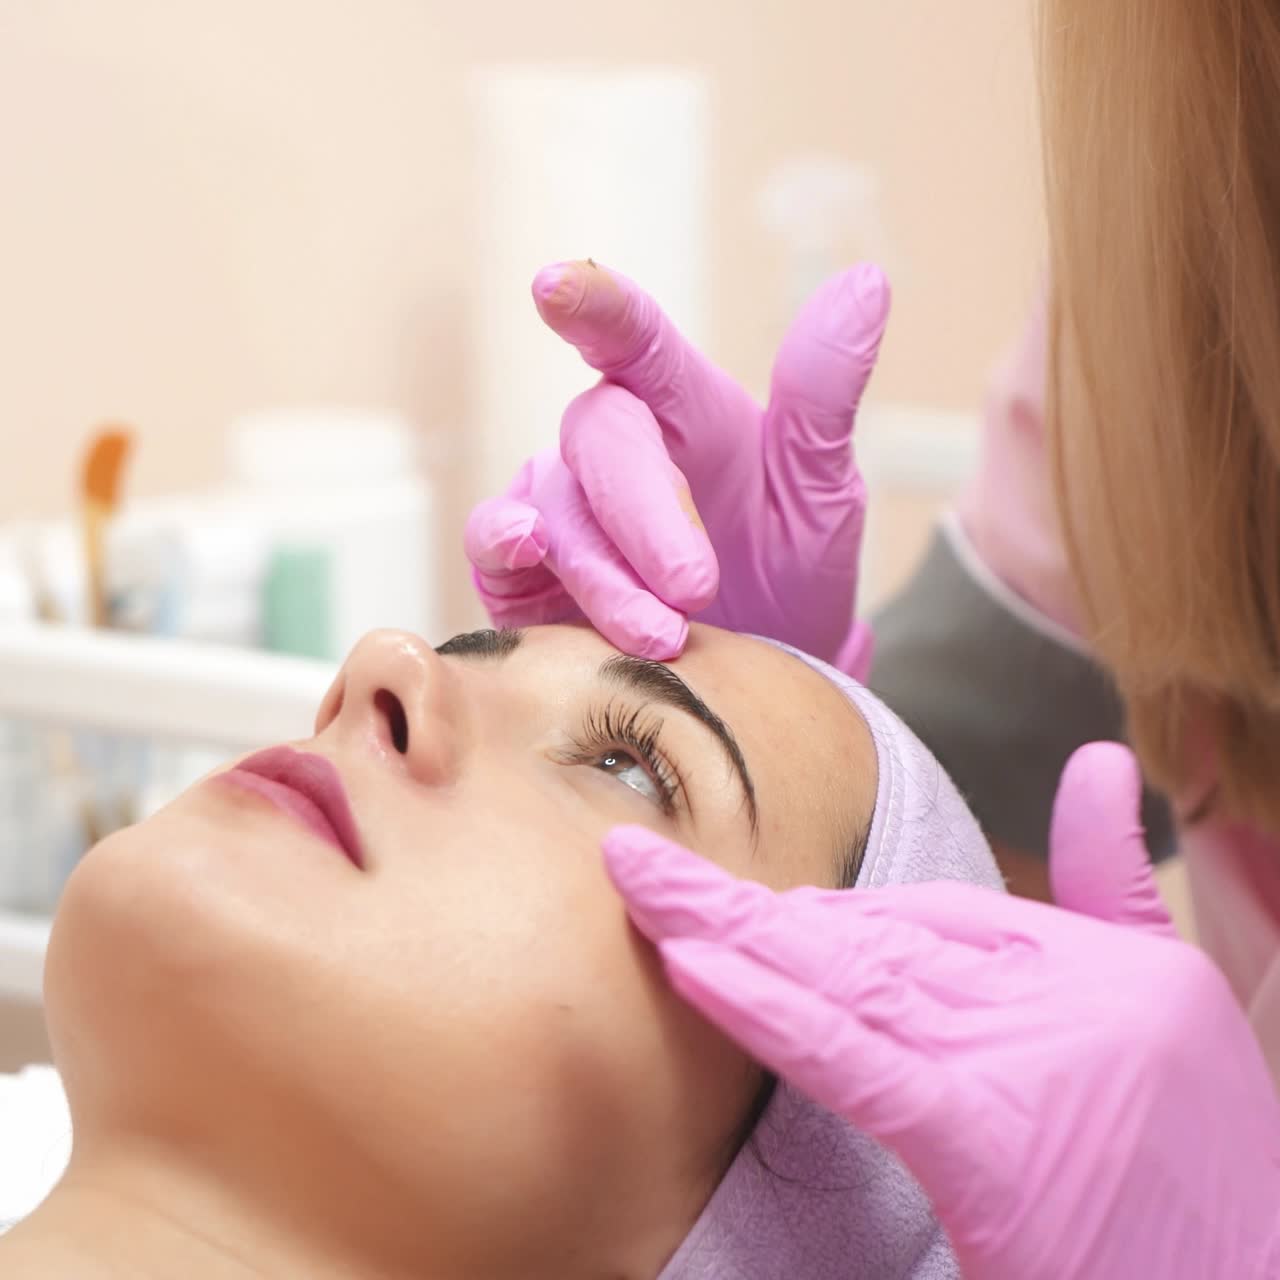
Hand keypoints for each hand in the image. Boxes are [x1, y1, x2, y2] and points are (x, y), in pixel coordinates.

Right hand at [464, 260, 888, 672]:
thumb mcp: (822, 488)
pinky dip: (498, 544)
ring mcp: (562, 508)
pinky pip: (490, 548)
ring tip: (663, 636)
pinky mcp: (525, 573)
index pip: (634, 339)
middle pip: (600, 441)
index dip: (596, 307)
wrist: (760, 672)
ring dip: (602, 573)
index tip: (555, 287)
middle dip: (644, 515)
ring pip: (552, 508)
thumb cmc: (788, 566)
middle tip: (696, 588)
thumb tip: (866, 283)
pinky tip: (521, 547)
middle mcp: (612, 447)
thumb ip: (824, 394)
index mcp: (681, 406)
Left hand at [602, 743, 1279, 1279]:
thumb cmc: (1203, 1167)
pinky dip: (767, 1006)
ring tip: (641, 885)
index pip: (932, 913)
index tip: (757, 919)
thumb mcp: (1168, 1004)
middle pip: (869, 927)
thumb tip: (1100, 757)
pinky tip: (693, 967)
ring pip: (844, 973)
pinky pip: (849, 1055)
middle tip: (641, 862)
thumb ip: (1113, 880)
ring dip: (729, 930)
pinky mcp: (981, 1135)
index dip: (831, 919)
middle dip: (744, 899)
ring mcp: (1021, 1054)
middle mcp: (1058, 985)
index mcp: (1096, 955)